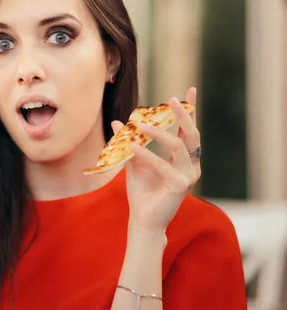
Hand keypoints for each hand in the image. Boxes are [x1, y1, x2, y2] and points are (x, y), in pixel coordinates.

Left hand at [111, 87, 200, 232]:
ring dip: (159, 133)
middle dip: (183, 115)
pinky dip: (147, 155)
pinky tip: (133, 147)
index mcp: (184, 159)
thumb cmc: (142, 192)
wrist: (143, 219)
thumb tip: (118, 121)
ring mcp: (189, 176)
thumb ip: (130, 142)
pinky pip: (163, 165)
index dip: (190, 110)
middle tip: (171, 99)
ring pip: (178, 146)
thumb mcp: (134, 162)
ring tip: (141, 124)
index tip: (190, 90)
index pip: (189, 130)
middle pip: (192, 135)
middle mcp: (191, 165)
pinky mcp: (180, 186)